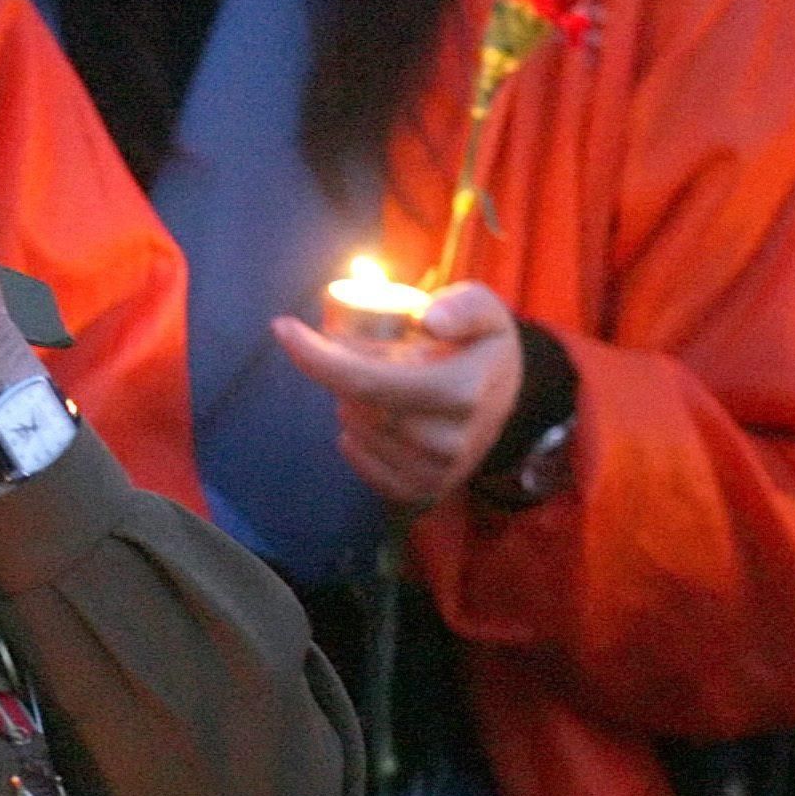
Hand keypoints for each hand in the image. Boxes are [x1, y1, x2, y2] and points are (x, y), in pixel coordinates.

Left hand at [272, 284, 525, 511]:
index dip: (317, 357)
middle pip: (358, 407)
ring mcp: (439, 470)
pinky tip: (359, 423)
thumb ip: (463, 306)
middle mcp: (450, 439)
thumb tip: (429, 320)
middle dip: (334, 373)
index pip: (368, 380)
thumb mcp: (485, 309)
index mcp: (461, 392)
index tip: (283, 328)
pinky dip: (355, 447)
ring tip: (366, 383)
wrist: (511, 396)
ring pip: (360, 435)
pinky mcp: (428, 489)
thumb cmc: (482, 344)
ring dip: (348, 405)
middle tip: (343, 350)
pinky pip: (371, 473)